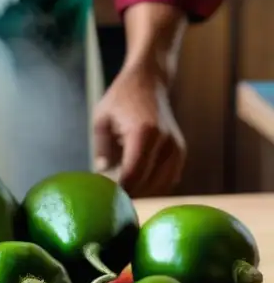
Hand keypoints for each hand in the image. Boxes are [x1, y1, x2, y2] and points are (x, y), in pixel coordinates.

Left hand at [92, 62, 185, 197]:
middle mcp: (166, 142)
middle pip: (148, 184)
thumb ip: (100, 149)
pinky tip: (137, 185)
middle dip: (129, 195)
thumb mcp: (101, 119)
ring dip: (142, 193)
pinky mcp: (181, 153)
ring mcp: (177, 149)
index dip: (119, 191)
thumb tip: (101, 177)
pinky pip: (169, 180)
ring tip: (122, 194)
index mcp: (145, 133)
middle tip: (110, 200)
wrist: (149, 82)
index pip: (133, 175)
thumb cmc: (121, 99)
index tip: (105, 198)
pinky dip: (154, 186)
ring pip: (161, 186)